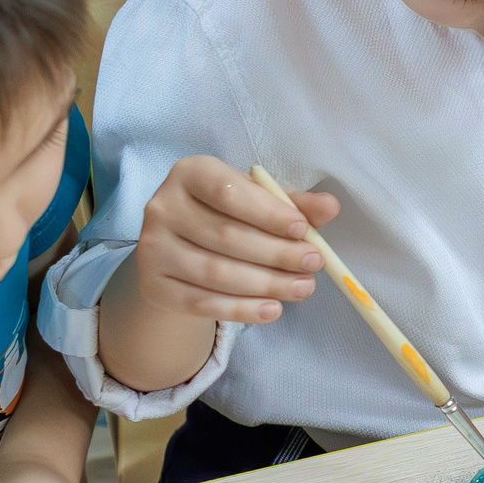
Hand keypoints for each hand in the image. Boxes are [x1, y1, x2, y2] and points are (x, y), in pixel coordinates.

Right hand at [134, 156, 336, 323]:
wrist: (179, 255)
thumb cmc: (227, 218)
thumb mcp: (258, 202)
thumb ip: (293, 204)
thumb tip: (330, 207)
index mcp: (190, 173)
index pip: (229, 192)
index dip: (268, 213)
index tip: (304, 230)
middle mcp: (163, 206)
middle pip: (226, 235)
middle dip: (277, 253)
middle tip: (314, 264)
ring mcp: (153, 249)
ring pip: (216, 273)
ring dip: (266, 284)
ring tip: (303, 288)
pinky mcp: (153, 286)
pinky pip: (202, 303)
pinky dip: (241, 309)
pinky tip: (273, 310)